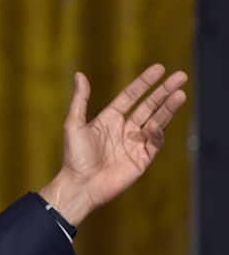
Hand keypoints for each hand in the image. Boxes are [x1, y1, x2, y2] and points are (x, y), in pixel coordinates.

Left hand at [38, 64, 187, 225]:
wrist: (80, 186)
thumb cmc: (74, 157)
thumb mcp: (73, 125)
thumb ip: (80, 100)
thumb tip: (79, 74)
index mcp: (109, 119)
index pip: (131, 96)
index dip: (145, 82)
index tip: (160, 68)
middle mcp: (124, 129)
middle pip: (149, 106)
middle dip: (164, 91)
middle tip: (180, 76)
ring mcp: (134, 144)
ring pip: (156, 121)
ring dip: (168, 108)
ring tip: (180, 94)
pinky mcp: (141, 159)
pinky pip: (155, 143)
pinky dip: (158, 133)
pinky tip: (158, 125)